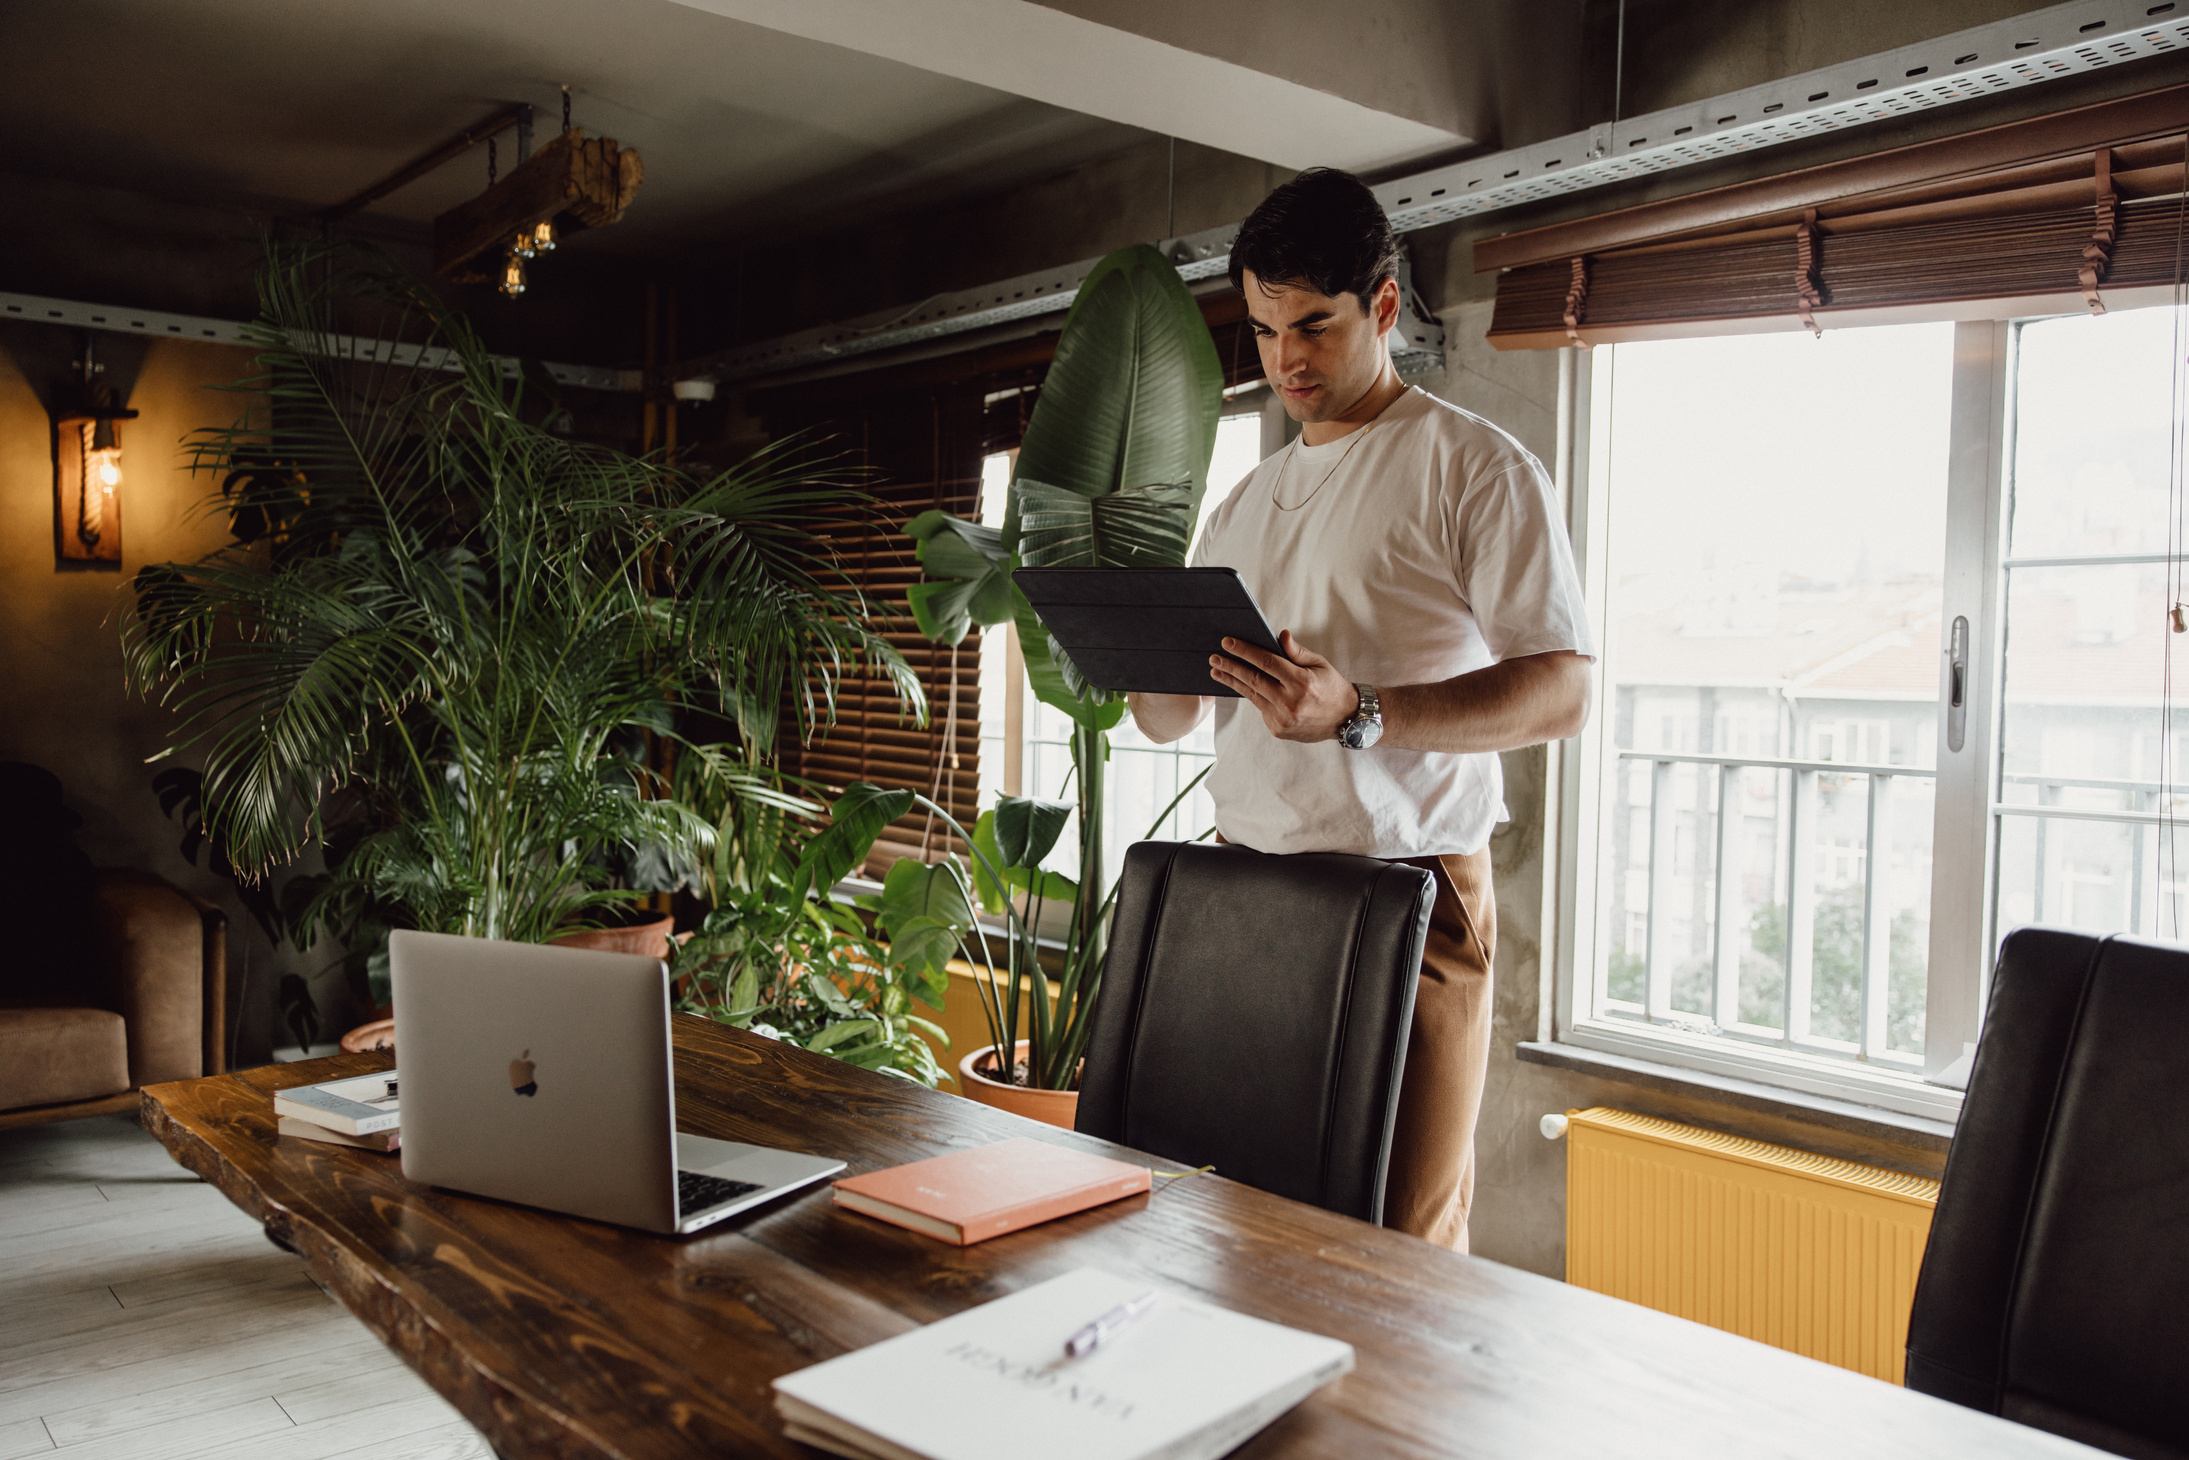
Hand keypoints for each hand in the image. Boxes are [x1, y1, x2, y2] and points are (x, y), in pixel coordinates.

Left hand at [1209, 631, 1358, 742]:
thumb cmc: (1331, 687)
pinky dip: (1253, 696)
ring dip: (1233, 682)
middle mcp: (1291, 703)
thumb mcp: (1319, 664)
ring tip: (1217, 671)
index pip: (1266, 662)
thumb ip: (1297, 651)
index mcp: (1302, 683)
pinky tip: (1242, 686)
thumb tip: (1280, 635)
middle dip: (1231, 667)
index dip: (1245, 651)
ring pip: (1252, 696)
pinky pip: (1260, 709)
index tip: (1228, 642)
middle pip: (1253, 680)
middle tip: (1214, 657)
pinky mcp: (1278, 730)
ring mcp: (1283, 719)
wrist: (1345, 719)